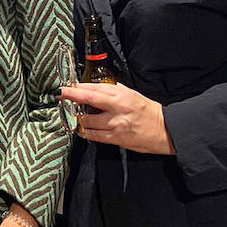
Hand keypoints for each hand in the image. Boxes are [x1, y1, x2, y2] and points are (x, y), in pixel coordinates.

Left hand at [60, 82, 174, 154]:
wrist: (164, 130)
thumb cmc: (149, 111)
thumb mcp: (132, 94)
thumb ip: (114, 91)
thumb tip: (96, 87)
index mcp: (121, 96)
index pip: (93, 89)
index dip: (76, 88)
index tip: (64, 87)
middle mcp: (117, 109)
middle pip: (87, 101)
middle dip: (71, 98)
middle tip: (61, 96)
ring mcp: (115, 125)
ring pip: (86, 121)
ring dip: (78, 119)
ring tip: (77, 116)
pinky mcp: (115, 139)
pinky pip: (93, 136)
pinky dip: (85, 132)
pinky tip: (83, 128)